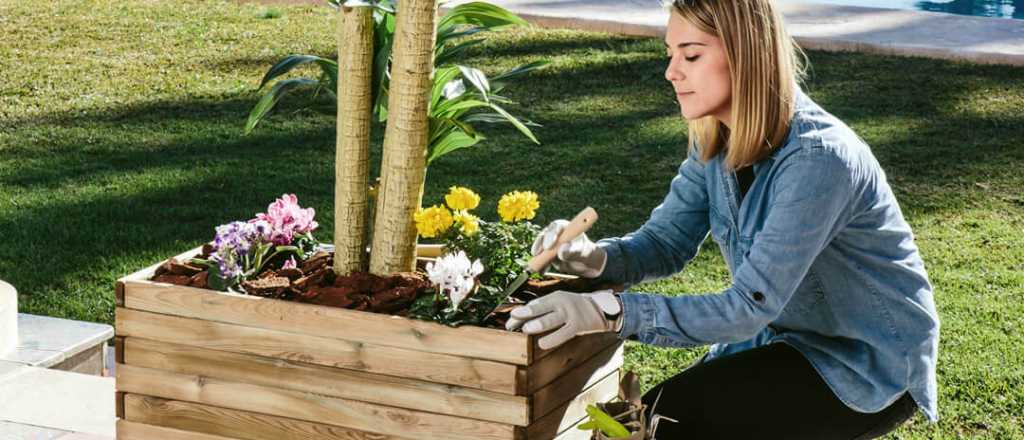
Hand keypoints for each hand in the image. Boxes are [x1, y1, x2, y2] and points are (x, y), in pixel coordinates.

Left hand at [505, 289, 620, 349]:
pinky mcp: (578, 325)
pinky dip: (552, 338)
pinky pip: (563, 333)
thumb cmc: (575, 307)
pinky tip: (542, 343)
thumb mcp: (560, 303)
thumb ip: (543, 312)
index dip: (521, 313)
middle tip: (513, 317)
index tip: (509, 319)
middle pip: (540, 308)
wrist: (602, 308)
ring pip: (551, 319)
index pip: (534, 305)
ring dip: (538, 324)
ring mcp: (569, 313)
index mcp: (554, 297)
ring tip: (526, 328)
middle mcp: (561, 303)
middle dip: (526, 313)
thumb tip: (522, 322)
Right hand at [531, 219, 607, 277]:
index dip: (552, 234)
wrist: (584, 263)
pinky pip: (540, 258)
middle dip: (541, 244)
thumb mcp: (582, 253)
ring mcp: (549, 243)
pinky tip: (542, 271)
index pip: (557, 227)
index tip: (550, 245)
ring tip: (540, 266)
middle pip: (545, 235)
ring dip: (538, 256)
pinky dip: (540, 264)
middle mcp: (555, 233)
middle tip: (538, 253)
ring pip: (540, 246)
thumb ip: (573, 251)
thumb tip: (561, 252)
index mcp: (566, 227)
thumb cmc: (585, 253)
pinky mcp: (546, 253)